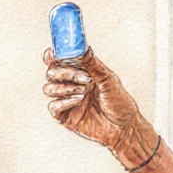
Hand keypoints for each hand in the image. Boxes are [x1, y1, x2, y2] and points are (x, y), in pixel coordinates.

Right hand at [43, 47, 151, 161]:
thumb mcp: (107, 78)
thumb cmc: (118, 101)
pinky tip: (78, 100)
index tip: (54, 53)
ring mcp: (66, 101)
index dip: (52, 55)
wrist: (124, 126)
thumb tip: (81, 46)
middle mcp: (70, 85)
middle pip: (51, 73)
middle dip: (63, 73)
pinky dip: (63, 102)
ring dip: (64, 88)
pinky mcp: (65, 117)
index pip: (58, 61)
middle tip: (84, 78)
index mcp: (79, 72)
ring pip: (49, 88)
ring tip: (84, 92)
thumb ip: (91, 63)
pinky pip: (53, 106)